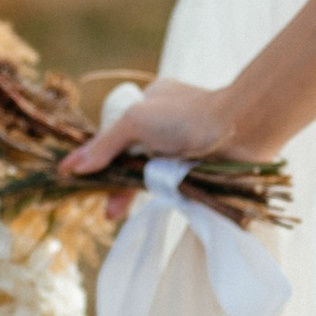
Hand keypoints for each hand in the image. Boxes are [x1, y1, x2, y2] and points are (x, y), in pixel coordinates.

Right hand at [58, 80, 267, 209]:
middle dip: (111, 181)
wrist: (242, 133)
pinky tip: (137, 209)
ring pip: (146, 173)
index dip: (96, 155)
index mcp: (151, 100)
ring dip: (128, 193)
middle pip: (129, 156)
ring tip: (113, 214)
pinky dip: (151, 196)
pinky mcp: (196, 169)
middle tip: (100, 206)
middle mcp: (166, 123)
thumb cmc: (187, 118)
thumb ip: (105, 144)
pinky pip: (166, 185)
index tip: (74, 175)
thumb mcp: (136, 122)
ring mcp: (181, 147)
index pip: (116, 132)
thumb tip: (73, 168)